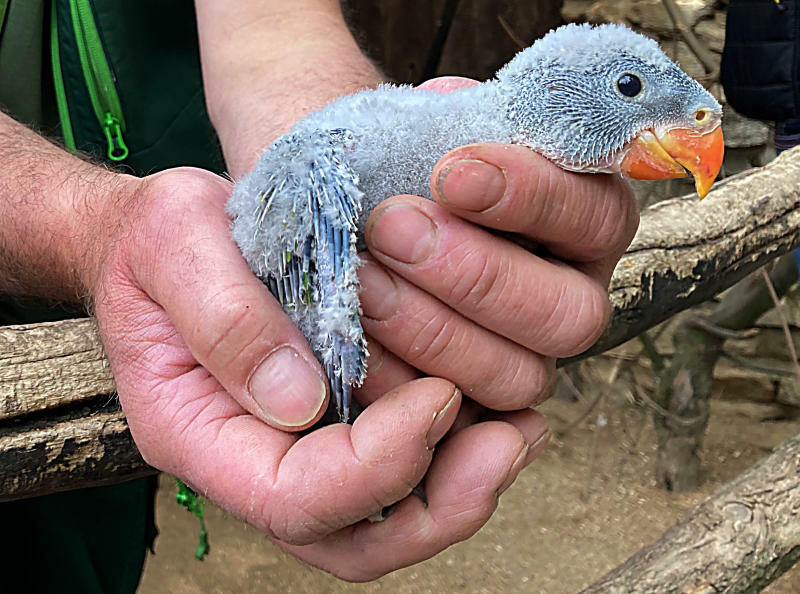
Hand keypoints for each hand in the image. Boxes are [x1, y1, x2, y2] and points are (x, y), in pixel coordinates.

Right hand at [90, 167, 545, 579]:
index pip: (292, 497)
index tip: (438, 394)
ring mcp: (298, 447)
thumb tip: (300, 400)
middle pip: (351, 537)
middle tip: (507, 444)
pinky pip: (399, 468)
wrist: (166, 243)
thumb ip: (224, 318)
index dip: (377, 463)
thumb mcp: (173, 244)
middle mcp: (254, 460)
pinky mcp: (335, 419)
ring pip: (386, 517)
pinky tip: (499, 405)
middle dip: (438, 506)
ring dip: (461, 486)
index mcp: (200, 432)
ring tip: (519, 429)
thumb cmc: (160, 242)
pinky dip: (455, 452)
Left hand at [355, 77, 638, 419]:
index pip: (595, 217)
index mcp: (581, 222)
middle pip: (570, 317)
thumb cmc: (397, 160)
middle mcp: (568, 296)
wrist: (344, 205)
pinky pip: (459, 417)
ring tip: (362, 279)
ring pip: (518, 377)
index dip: (532, 199)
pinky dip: (401, 381)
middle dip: (479, 275)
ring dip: (435, 331)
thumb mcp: (431, 125)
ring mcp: (523, 356)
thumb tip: (459, 125)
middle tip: (392, 226)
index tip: (450, 173)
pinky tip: (354, 334)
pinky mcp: (472, 400)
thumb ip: (462, 126)